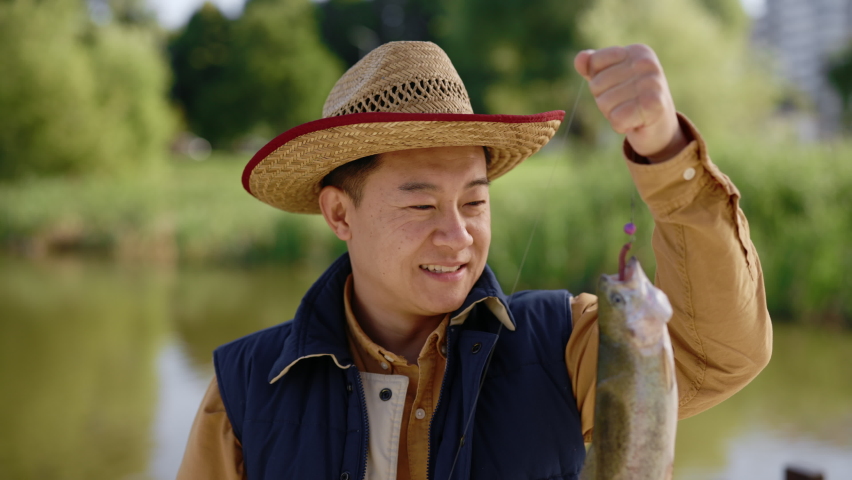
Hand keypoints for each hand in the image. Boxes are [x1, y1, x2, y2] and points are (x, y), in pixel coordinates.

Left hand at [574, 45, 687, 162]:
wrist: (659, 127)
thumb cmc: (630, 99)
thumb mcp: (609, 79)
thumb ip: (592, 67)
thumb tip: (579, 59)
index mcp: (636, 51)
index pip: (594, 62)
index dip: (597, 81)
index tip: (617, 87)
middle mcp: (646, 63)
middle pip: (597, 85)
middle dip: (604, 101)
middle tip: (625, 103)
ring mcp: (652, 83)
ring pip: (605, 103)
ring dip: (612, 114)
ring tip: (630, 112)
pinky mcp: (654, 105)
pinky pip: (617, 118)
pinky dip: (620, 125)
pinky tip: (634, 122)